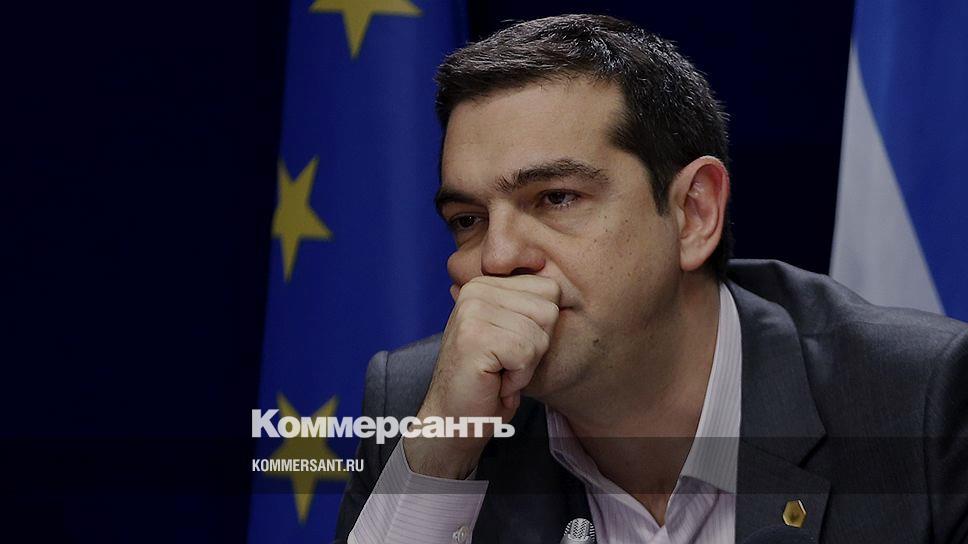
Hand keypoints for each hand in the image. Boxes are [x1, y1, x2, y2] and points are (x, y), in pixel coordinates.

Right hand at [403, 275, 560, 478]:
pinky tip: (496, 382)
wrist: (455, 420)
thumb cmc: (490, 381)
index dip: (543, 327)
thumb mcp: (515, 333)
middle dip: (537, 346)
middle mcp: (476, 289)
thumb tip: (564, 287)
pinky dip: (518, 378)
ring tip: (500, 372)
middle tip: (506, 363)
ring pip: (539, 335)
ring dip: (526, 365)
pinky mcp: (474, 337)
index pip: (550, 288)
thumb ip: (531, 307)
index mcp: (487, 283)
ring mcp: (472, 311)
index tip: (513, 345)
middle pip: (549, 310)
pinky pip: (526, 354)